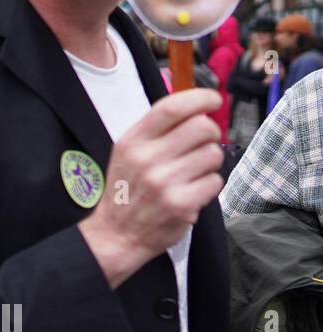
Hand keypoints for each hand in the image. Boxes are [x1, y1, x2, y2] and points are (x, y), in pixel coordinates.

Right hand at [79, 88, 223, 288]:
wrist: (116, 234)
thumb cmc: (127, 189)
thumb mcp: (128, 152)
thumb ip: (156, 130)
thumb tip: (197, 108)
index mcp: (132, 141)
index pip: (172, 108)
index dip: (200, 98)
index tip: (214, 99)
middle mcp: (147, 159)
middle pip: (202, 127)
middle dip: (210, 133)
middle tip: (203, 143)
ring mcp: (165, 183)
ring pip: (213, 154)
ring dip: (209, 162)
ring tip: (192, 172)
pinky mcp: (182, 204)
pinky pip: (215, 181)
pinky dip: (208, 185)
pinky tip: (191, 191)